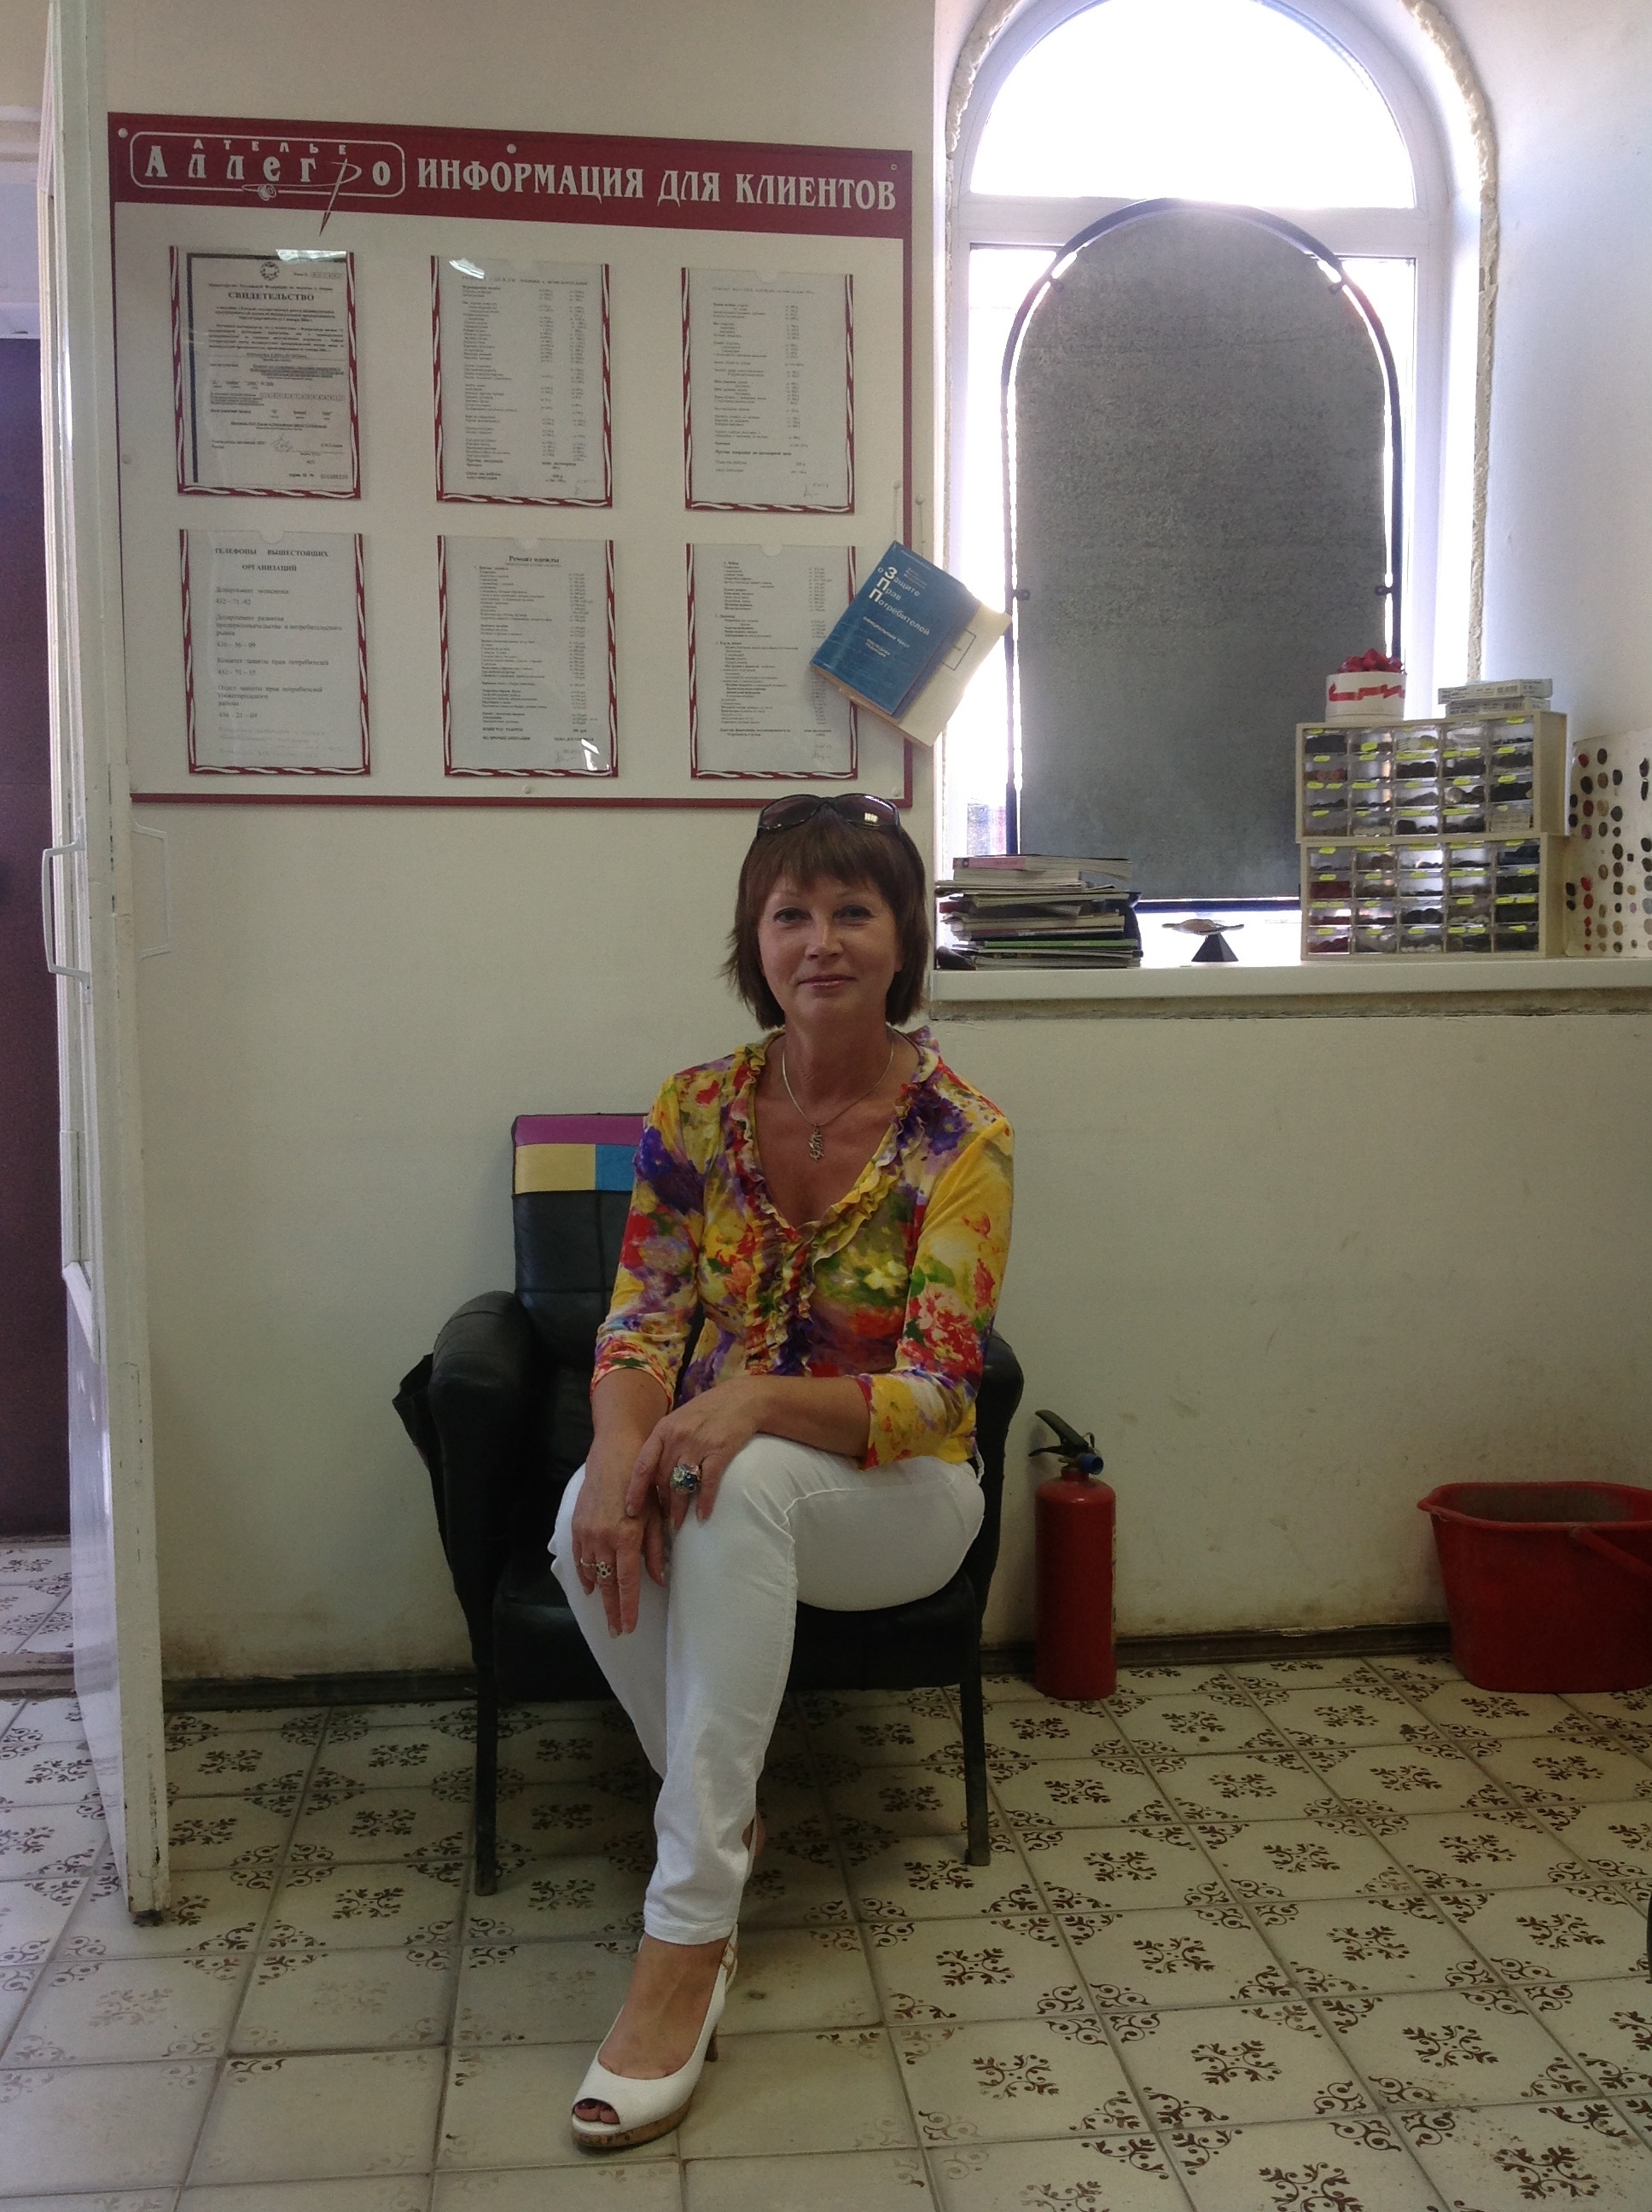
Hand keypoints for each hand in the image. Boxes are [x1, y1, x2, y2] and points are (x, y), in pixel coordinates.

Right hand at [569, 1446, 667, 1635]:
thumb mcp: (655, 1515)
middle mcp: (603, 1539)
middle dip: (612, 1609)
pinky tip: (590, 1586)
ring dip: (599, 1594)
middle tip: (616, 1631)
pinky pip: (578, 1557)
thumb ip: (655, 1549)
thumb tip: (660, 1579)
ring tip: (606, 1612)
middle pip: (607, 1583)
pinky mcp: (576, 1524)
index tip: (628, 1628)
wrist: (616, 1452)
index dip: (627, 1607)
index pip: (627, 1582)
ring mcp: (586, 1532)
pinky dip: (583, 1574)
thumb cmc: (643, 1481)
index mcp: (625, 1537)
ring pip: (591, 1572)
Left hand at [625, 1378, 771, 1531]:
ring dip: (679, 1509)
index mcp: (664, 1429)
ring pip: (682, 1484)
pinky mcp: (720, 1451)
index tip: (630, 1509)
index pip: (643, 1464)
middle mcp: (678, 1437)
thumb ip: (665, 1441)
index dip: (635, 1489)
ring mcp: (699, 1444)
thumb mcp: (680, 1419)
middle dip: (661, 1503)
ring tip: (677, 1524)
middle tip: (662, 1521)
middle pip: (662, 1478)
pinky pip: (708, 1482)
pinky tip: (703, 1515)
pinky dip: (704, 1502)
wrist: (743, 1399)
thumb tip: (652, 1472)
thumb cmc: (709, 1410)